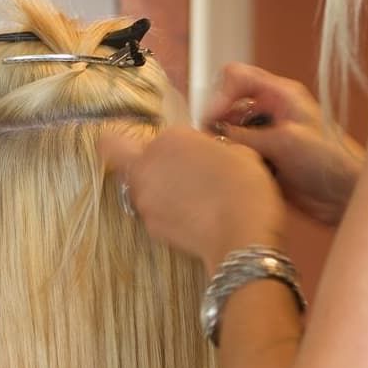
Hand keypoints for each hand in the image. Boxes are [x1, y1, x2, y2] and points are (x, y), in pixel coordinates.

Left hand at [98, 127, 286, 273]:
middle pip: (122, 158)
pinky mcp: (150, 228)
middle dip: (140, 162)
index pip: (139, 133)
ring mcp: (144, 200)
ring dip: (153, 189)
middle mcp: (147, 167)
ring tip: (186, 198)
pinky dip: (164, 213)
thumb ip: (208, 145)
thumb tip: (204, 151)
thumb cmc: (245, 187)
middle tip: (170, 171)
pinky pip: (151, 213)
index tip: (171, 148)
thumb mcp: (235, 149)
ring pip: (136, 188)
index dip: (151, 140)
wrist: (243, 234)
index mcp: (168, 140)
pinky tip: (191, 218)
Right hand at [205, 63, 363, 225]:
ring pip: (229, 133)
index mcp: (280, 94)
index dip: (220, 94)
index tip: (213, 119)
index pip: (236, 77)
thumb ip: (245, 136)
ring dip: (224, 145)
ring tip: (228, 160)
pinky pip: (236, 157)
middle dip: (217, 123)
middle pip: (228, 106)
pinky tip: (237, 174)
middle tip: (215, 142)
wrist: (344, 196)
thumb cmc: (330, 161)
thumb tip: (213, 134)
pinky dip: (231, 163)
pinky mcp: (263, 161)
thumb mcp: (285, 141)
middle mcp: (270, 111)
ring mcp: (265, 137)